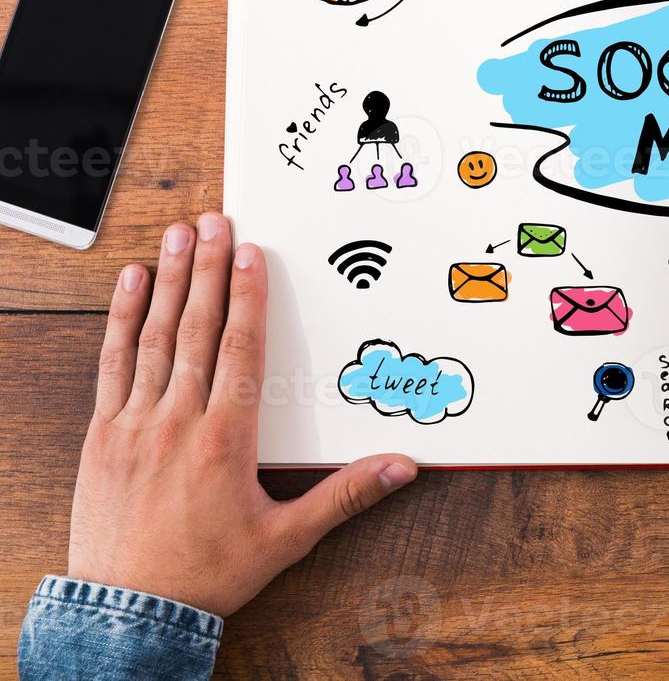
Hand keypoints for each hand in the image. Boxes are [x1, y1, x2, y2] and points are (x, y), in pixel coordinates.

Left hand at [68, 214, 416, 616]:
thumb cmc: (208, 574)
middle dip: (206, 270)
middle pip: (196, 330)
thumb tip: (400, 469)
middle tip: (213, 222)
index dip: (246, 297)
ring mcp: (133, 424)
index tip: (249, 254)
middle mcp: (177, 421)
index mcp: (225, 440)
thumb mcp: (287, 538)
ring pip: (154, 338)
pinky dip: (120, 322)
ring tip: (175, 236)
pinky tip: (129, 286)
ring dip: (166, 281)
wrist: (131, 610)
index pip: (240, 350)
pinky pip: (112, 365)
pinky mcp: (102, 436)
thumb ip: (345, 496)